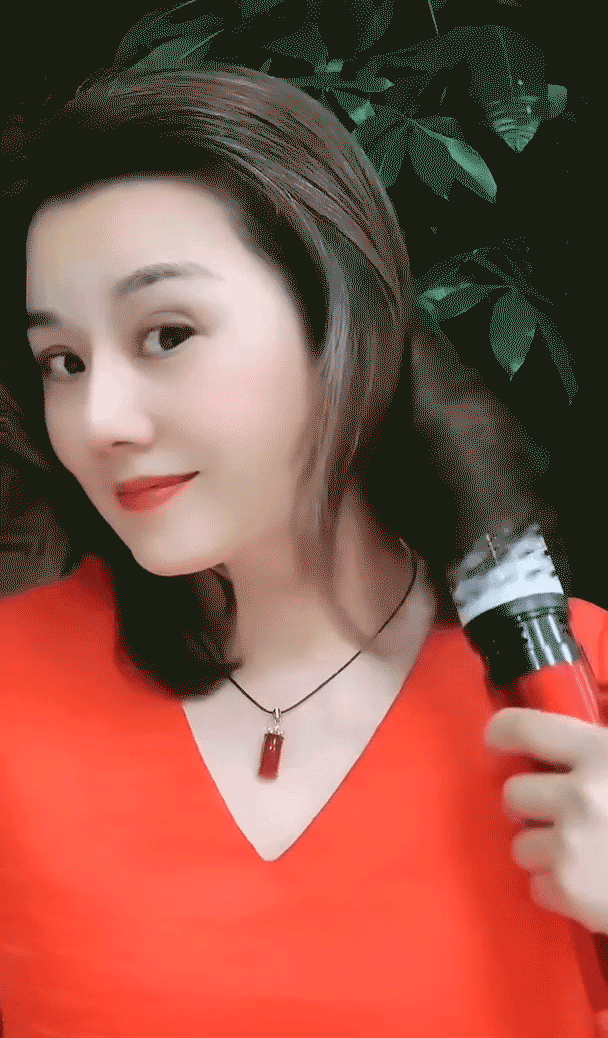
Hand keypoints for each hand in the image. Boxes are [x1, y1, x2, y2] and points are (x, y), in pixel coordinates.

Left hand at [484, 707, 607, 935]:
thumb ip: (602, 753)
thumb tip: (569, 753)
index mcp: (602, 753)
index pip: (523, 728)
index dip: (502, 733)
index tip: (497, 741)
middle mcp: (580, 795)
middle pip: (514, 793)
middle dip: (532, 806)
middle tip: (560, 814)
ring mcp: (572, 845)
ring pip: (521, 845)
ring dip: (545, 851)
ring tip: (584, 855)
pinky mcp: (572, 892)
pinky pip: (538, 887)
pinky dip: (559, 891)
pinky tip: (592, 886)